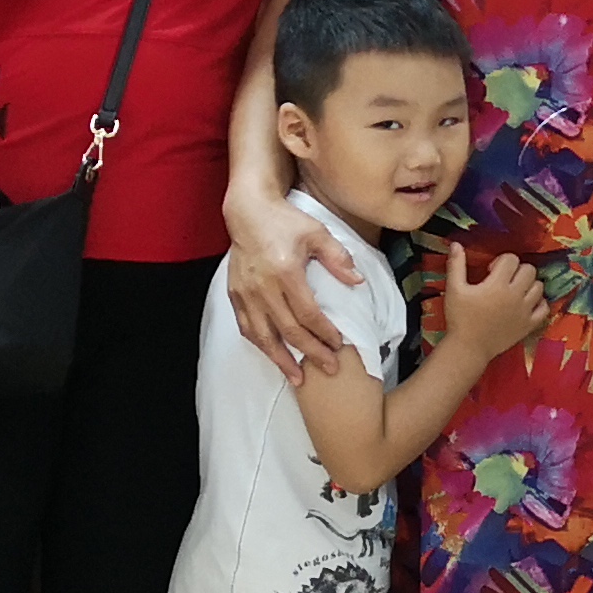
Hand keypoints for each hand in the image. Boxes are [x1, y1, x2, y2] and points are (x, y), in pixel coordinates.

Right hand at [224, 198, 362, 380]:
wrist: (248, 213)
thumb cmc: (286, 222)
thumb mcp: (317, 233)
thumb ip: (338, 258)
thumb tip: (357, 281)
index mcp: (285, 272)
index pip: (308, 313)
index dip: (324, 332)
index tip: (339, 344)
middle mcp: (263, 287)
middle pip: (288, 330)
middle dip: (311, 352)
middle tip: (329, 368)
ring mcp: (246, 294)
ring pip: (263, 336)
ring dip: (282, 360)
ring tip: (298, 379)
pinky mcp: (235, 295)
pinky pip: (247, 328)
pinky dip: (261, 345)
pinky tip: (273, 356)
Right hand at [443, 249, 552, 359]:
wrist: (468, 348)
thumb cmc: (460, 319)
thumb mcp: (454, 289)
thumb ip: (456, 265)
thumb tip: (456, 244)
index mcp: (498, 285)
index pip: (512, 259)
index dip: (501, 261)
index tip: (491, 270)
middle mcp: (515, 296)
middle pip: (529, 270)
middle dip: (517, 270)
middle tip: (504, 279)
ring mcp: (525, 311)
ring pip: (539, 287)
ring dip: (529, 284)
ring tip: (515, 291)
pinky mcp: (529, 325)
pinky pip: (544, 308)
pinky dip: (539, 303)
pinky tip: (526, 304)